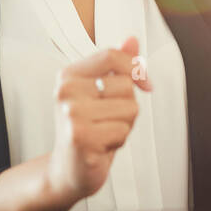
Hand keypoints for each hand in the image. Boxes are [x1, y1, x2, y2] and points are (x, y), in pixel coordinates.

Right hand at [46, 36, 152, 206]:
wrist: (69, 170)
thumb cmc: (87, 130)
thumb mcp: (100, 94)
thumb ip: (115, 67)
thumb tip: (132, 40)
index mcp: (68, 75)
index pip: (112, 56)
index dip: (136, 69)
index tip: (145, 84)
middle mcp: (66, 91)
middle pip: (125, 85)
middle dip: (127, 106)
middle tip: (107, 121)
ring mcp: (71, 113)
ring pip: (130, 108)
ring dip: (124, 125)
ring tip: (104, 133)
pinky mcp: (80, 135)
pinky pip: (123, 130)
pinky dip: (119, 141)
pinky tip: (101, 147)